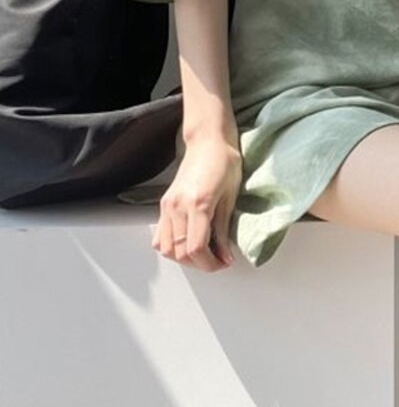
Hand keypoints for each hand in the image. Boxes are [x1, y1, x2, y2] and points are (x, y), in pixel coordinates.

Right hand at [152, 136, 242, 271]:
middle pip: (180, 252)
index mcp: (198, 204)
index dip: (210, 263)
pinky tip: (188, 243)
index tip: (224, 263)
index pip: (196, 248)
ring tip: (205, 253)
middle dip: (200, 264)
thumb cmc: (224, 163)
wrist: (208, 142)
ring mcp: (167, 206)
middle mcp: (177, 207)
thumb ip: (224, 230)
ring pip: (166, 249)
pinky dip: (172, 247)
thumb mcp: (230, 198)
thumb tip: (225, 256)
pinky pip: (160, 236)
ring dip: (184, 258)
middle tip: (218, 261)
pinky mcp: (164, 204)